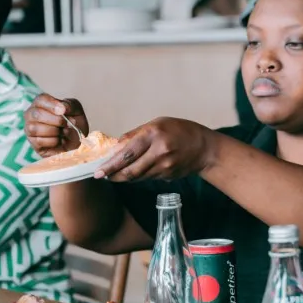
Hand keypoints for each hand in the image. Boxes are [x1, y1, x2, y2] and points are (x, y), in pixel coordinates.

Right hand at [24, 94, 89, 157]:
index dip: (51, 104)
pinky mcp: (33, 142)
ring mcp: (30, 129)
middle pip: (37, 114)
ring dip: (54, 131)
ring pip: (36, 128)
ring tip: (62, 133)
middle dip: (56, 120)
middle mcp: (32, 114)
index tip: (63, 111)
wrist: (77, 144)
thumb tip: (63, 107)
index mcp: (42, 103)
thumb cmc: (74, 125)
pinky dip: (53, 141)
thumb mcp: (77, 112)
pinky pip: (40, 141)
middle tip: (67, 124)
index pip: (41, 99)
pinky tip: (58, 141)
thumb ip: (71, 106)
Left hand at [96, 117, 214, 181]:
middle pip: (130, 169)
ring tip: (114, 174)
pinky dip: (138, 176)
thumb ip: (135, 135)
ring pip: (137, 176)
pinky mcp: (168, 176)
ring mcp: (165, 166)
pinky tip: (134, 172)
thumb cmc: (179, 131)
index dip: (111, 164)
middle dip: (113, 175)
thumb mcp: (157, 124)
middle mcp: (159, 151)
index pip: (127, 152)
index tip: (98, 171)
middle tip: (102, 176)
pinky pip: (147, 178)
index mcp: (154, 134)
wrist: (204, 148)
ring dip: (123, 177)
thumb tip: (114, 146)